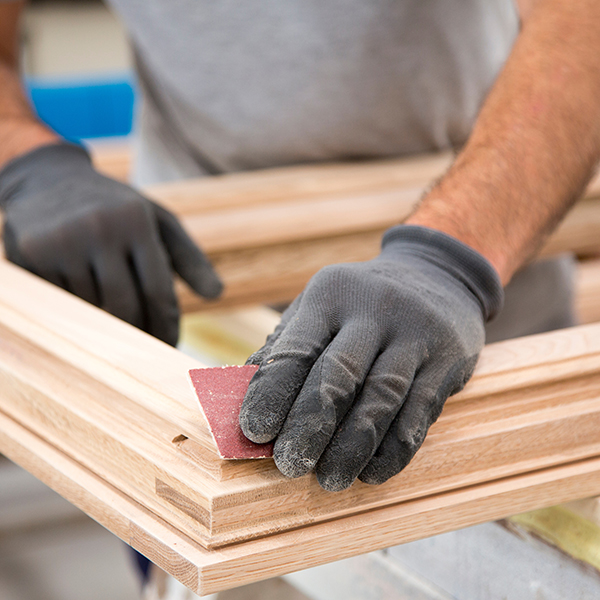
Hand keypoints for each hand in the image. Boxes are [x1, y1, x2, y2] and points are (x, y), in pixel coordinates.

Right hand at [0, 142, 221, 345]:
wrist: (48, 178)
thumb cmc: (117, 208)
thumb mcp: (158, 222)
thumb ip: (190, 258)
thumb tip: (217, 295)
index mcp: (136, 221)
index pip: (158, 291)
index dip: (166, 327)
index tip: (170, 347)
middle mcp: (99, 228)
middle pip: (125, 307)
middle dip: (139, 333)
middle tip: (146, 347)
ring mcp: (61, 241)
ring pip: (92, 309)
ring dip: (106, 320)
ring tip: (113, 313)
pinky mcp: (30, 254)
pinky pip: (61, 301)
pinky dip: (77, 307)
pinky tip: (82, 294)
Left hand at [240, 226, 502, 490]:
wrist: (436, 273)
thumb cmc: (360, 302)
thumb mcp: (321, 305)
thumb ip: (285, 346)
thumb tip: (243, 399)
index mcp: (330, 294)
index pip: (297, 347)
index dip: (272, 393)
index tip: (254, 432)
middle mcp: (375, 309)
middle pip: (339, 374)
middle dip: (310, 426)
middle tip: (289, 465)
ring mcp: (416, 332)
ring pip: (381, 397)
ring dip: (352, 446)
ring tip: (330, 479)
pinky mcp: (448, 357)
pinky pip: (420, 411)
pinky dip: (394, 449)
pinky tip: (372, 471)